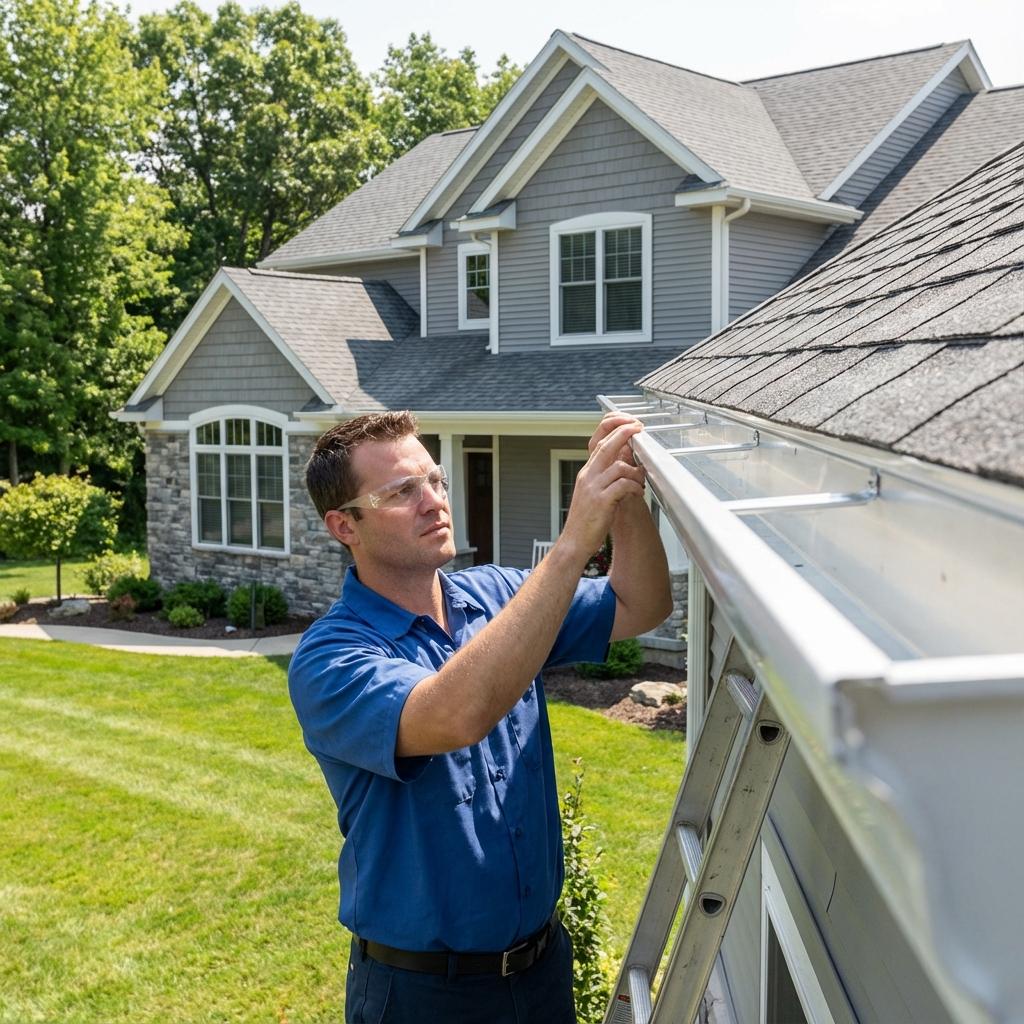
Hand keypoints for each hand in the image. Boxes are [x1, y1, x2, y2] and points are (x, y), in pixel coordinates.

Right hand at [560, 417, 645, 556]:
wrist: (574, 542)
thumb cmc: (587, 520)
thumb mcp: (594, 492)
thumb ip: (605, 476)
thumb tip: (624, 462)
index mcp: (587, 472)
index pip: (597, 441)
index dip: (613, 428)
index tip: (628, 422)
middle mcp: (588, 476)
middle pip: (606, 446)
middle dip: (625, 432)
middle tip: (639, 428)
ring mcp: (593, 488)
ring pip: (619, 467)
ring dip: (635, 471)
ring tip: (640, 480)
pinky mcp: (601, 502)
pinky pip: (623, 486)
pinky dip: (634, 487)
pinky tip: (637, 493)